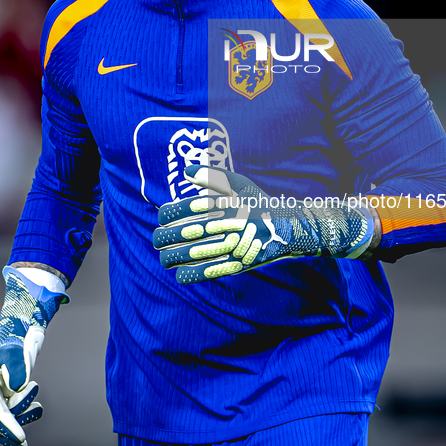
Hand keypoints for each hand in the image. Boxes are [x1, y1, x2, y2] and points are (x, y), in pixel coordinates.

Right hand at [0, 267, 67, 445]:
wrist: (15, 344)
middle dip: (19, 417)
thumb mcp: (15, 350)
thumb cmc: (13, 346)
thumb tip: (17, 386)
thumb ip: (16, 365)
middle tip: (37, 400)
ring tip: (37, 397)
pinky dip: (24, 418)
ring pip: (4, 425)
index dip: (7, 426)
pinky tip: (36, 407)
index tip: (22, 438)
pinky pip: (8, 424)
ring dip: (24, 415)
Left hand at [153, 166, 375, 283]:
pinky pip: (206, 272)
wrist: (288, 227)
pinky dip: (189, 275)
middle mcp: (224, 224)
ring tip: (164, 258)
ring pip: (189, 256)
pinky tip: (180, 273)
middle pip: (180, 234)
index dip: (165, 216)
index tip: (161, 219)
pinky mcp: (237, 265)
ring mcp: (231, 246)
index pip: (181, 209)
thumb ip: (212, 175)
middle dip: (162, 238)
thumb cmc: (258, 202)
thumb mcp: (239, 183)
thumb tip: (186, 171)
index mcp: (221, 203)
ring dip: (171, 258)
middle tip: (157, 240)